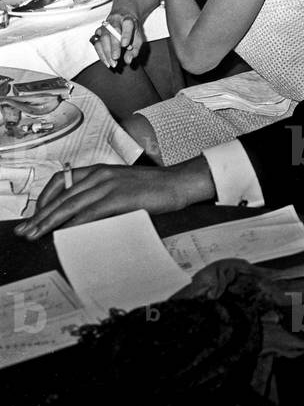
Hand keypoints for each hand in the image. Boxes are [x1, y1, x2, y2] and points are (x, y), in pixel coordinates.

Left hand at [15, 164, 194, 239]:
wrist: (178, 183)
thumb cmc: (153, 188)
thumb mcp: (122, 186)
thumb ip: (101, 195)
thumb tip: (80, 216)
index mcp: (100, 170)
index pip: (62, 180)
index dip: (45, 197)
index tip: (36, 214)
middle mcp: (100, 175)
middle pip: (61, 196)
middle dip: (39, 215)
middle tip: (24, 230)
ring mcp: (108, 186)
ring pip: (69, 205)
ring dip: (49, 222)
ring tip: (36, 235)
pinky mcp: (117, 198)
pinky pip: (88, 214)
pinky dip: (72, 225)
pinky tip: (64, 235)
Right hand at [89, 10, 145, 67]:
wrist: (123, 16)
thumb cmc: (132, 29)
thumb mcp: (138, 37)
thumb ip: (134, 49)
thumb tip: (128, 60)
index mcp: (128, 19)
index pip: (127, 24)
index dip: (126, 35)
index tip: (125, 45)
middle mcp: (115, 20)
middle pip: (113, 32)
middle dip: (114, 46)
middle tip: (116, 58)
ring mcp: (105, 26)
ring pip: (103, 38)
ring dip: (106, 52)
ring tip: (112, 63)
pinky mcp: (98, 32)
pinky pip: (96, 43)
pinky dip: (100, 53)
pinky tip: (106, 62)